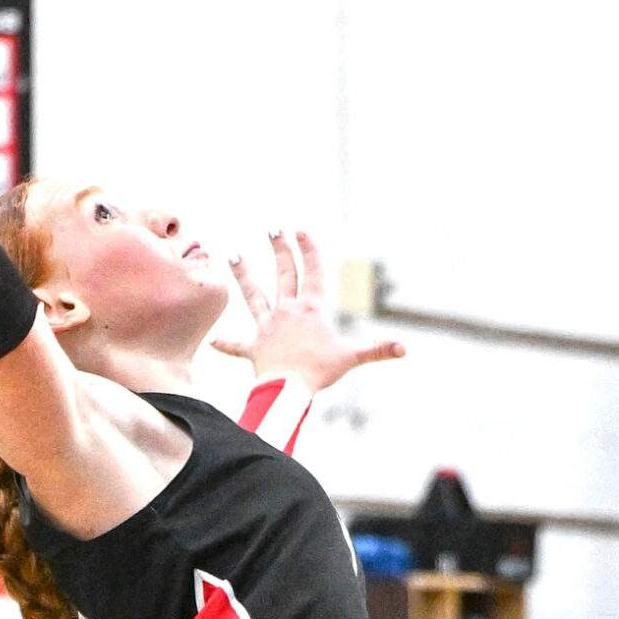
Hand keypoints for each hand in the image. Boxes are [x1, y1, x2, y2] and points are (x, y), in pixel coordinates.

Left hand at [213, 229, 402, 393]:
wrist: (287, 390)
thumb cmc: (319, 372)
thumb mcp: (351, 358)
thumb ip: (378, 350)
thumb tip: (405, 349)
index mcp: (310, 310)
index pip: (312, 272)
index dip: (309, 250)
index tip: (301, 230)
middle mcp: (287, 312)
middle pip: (283, 275)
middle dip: (280, 250)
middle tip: (273, 229)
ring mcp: (267, 327)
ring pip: (254, 296)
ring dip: (244, 276)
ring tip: (234, 257)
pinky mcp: (254, 347)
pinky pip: (237, 345)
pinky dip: (226, 344)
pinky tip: (214, 340)